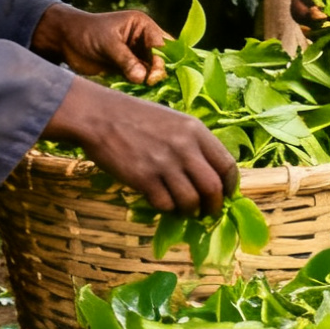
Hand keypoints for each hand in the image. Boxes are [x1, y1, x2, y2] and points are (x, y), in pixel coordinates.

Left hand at [30, 3, 169, 83]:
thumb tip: (142, 78)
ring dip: (150, 82)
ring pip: (152, 71)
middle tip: (151, 84)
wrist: (64, 40)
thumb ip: (126, 59)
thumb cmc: (85, 33)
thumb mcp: (107, 43)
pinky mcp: (128, 69)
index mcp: (142, 26)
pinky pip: (140, 79)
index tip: (152, 77)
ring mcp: (136, 56)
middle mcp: (143, 40)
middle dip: (159, 72)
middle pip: (161, 59)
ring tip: (146, 91)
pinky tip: (140, 94)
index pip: (161, 45)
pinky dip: (141, 87)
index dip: (161, 61)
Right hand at [45, 78, 235, 215]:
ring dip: (189, 211)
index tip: (226, 195)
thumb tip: (208, 173)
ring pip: (190, 201)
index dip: (230, 186)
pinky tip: (160, 201)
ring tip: (183, 210)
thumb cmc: (136, 117)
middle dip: (214, 206)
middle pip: (213, 188)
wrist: (99, 116)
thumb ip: (192, 144)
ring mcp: (164, 164)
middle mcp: (184, 148)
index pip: (226, 165)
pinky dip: (166, 208)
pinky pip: (165, 205)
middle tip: (208, 212)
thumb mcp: (172, 121)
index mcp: (195, 130)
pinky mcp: (144, 179)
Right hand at [293, 0, 329, 29]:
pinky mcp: (324, 23)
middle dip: (305, 16)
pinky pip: (314, 32)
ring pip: (302, 21)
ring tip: (329, 32)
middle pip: (298, 4)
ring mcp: (318, 8)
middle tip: (322, 23)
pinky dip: (320, 37)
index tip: (321, 12)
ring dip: (312, 28)